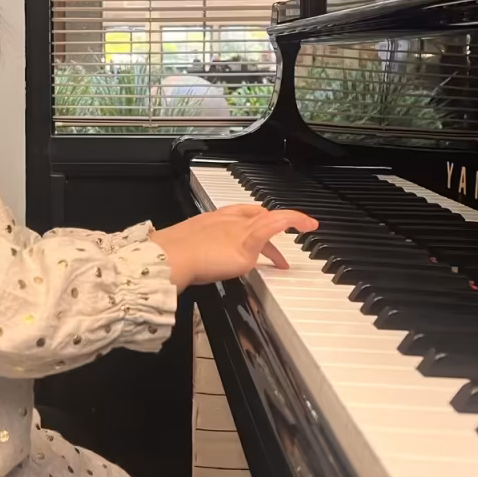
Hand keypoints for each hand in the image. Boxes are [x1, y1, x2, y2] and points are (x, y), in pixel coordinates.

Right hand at [149, 205, 317, 290]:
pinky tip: (304, 223)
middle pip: (259, 216)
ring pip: (271, 220)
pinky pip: (273, 228)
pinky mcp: (246, 245)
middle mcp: (228, 221)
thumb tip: (199, 264)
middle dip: (275, 222)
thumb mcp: (188, 247)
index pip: (242, 211)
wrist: (171, 256)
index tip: (265, 216)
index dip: (257, 214)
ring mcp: (238, 231)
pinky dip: (291, 221)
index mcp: (214, 220)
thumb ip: (200, 252)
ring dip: (292, 220)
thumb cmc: (173, 255)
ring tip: (306, 225)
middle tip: (289, 228)